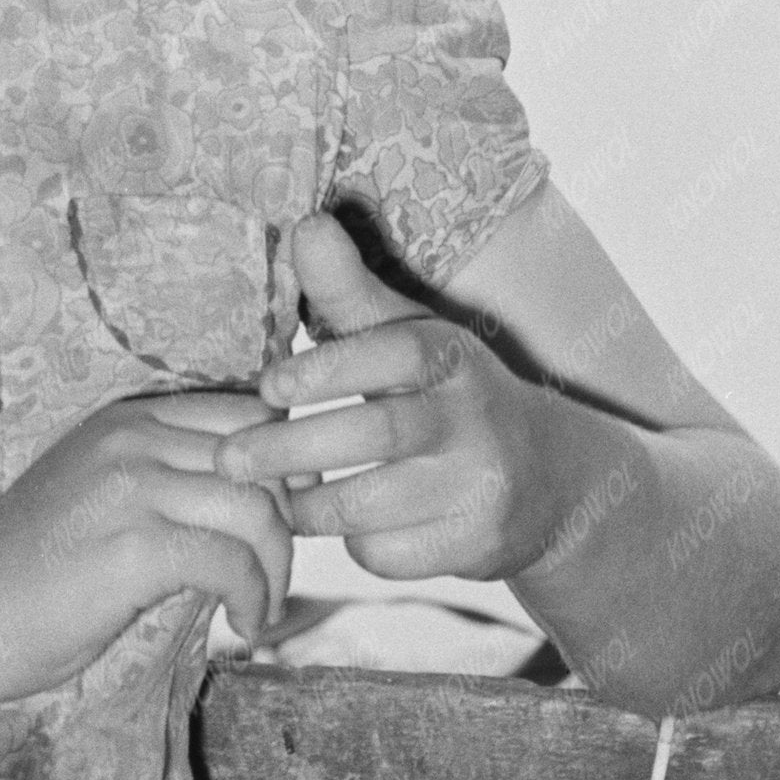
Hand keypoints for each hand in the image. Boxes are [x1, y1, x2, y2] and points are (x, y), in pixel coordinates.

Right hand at [0, 385, 293, 694]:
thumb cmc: (22, 580)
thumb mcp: (97, 503)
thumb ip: (165, 489)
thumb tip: (259, 512)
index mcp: (125, 420)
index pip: (249, 414)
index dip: (281, 473)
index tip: (275, 530)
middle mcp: (129, 438)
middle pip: (264, 459)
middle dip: (288, 522)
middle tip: (275, 576)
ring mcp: (128, 487)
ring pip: (258, 510)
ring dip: (277, 569)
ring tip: (260, 608)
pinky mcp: (131, 546)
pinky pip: (231, 561)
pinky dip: (254, 598)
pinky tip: (243, 625)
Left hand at [229, 213, 579, 586]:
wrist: (549, 479)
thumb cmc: (447, 399)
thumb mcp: (411, 338)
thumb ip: (351, 292)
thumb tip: (307, 225)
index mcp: (451, 356)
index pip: (392, 353)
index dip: (325, 367)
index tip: (267, 383)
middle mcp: (474, 416)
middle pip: (376, 433)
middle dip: (292, 447)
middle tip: (229, 458)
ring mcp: (481, 485)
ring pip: (374, 504)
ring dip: (311, 504)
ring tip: (273, 496)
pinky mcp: (478, 544)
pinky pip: (391, 554)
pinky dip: (355, 544)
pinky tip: (345, 528)